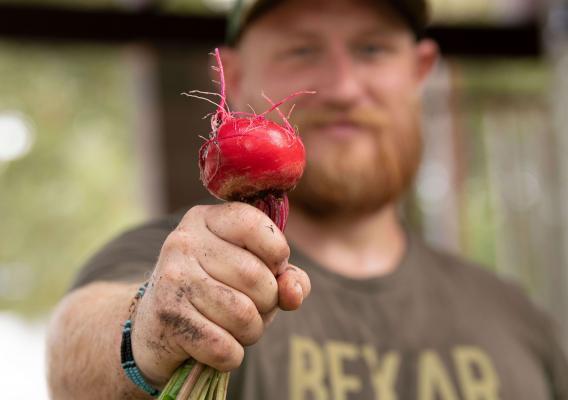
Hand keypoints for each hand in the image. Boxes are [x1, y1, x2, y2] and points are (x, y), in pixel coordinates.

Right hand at [130, 202, 310, 385]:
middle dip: (267, 303)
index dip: (276, 254)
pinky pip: (224, 346)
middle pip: (256, 276)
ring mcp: (172, 278)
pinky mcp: (167, 317)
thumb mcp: (252, 273)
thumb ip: (285, 277)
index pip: (254, 224)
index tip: (269, 269)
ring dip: (251, 332)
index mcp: (205, 219)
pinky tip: (218, 347)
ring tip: (235, 328)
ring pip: (244, 314)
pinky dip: (232, 356)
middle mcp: (184, 241)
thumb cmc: (214, 294)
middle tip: (250, 308)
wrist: (152, 329)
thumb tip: (294, 293)